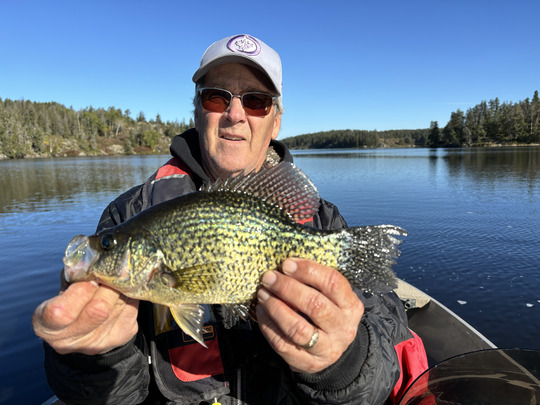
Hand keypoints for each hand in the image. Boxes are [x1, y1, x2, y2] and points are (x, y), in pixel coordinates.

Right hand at [32, 279, 138, 354]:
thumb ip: (75, 277)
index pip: (62, 313)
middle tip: (108, 274)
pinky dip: (129, 296)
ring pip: (119, 307)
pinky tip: (122, 292)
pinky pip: (132, 310)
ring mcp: (98, 342)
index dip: (80, 291)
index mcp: (49, 326)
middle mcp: (72, 340)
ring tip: (116, 280)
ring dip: (121, 289)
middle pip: (99, 310)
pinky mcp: (120, 337)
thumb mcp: (63, 290)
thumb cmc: (70, 302)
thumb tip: (96, 260)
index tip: (89, 277)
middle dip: (107, 286)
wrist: (82, 332)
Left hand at [256, 258, 363, 373]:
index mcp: (351, 306)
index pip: (332, 283)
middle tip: (269, 278)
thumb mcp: (331, 297)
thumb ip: (315, 282)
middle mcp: (342, 328)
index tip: (286, 264)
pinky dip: (268, 325)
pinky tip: (262, 311)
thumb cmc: (328, 312)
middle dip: (287, 288)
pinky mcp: (308, 363)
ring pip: (298, 328)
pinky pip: (283, 344)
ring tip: (263, 294)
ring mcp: (327, 348)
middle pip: (314, 305)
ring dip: (276, 308)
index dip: (307, 271)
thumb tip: (285, 266)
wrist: (332, 349)